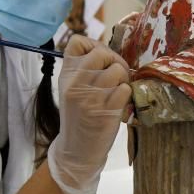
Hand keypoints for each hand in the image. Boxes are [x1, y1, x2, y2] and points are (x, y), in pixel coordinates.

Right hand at [47, 35, 131, 193]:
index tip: (100, 61)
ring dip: (123, 78)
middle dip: (114, 60)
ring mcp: (90, 98)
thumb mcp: (72, 89)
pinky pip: (125, 89)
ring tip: (118, 90)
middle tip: (116, 75)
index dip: (94, 46)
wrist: (77, 150)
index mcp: (66, 75)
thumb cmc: (78, 116)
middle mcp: (75, 84)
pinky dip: (127, 94)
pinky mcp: (106, 112)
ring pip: (117, 70)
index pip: (78, 42)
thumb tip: (108, 52)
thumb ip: (84, 69)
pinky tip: (120, 102)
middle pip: (102, 52)